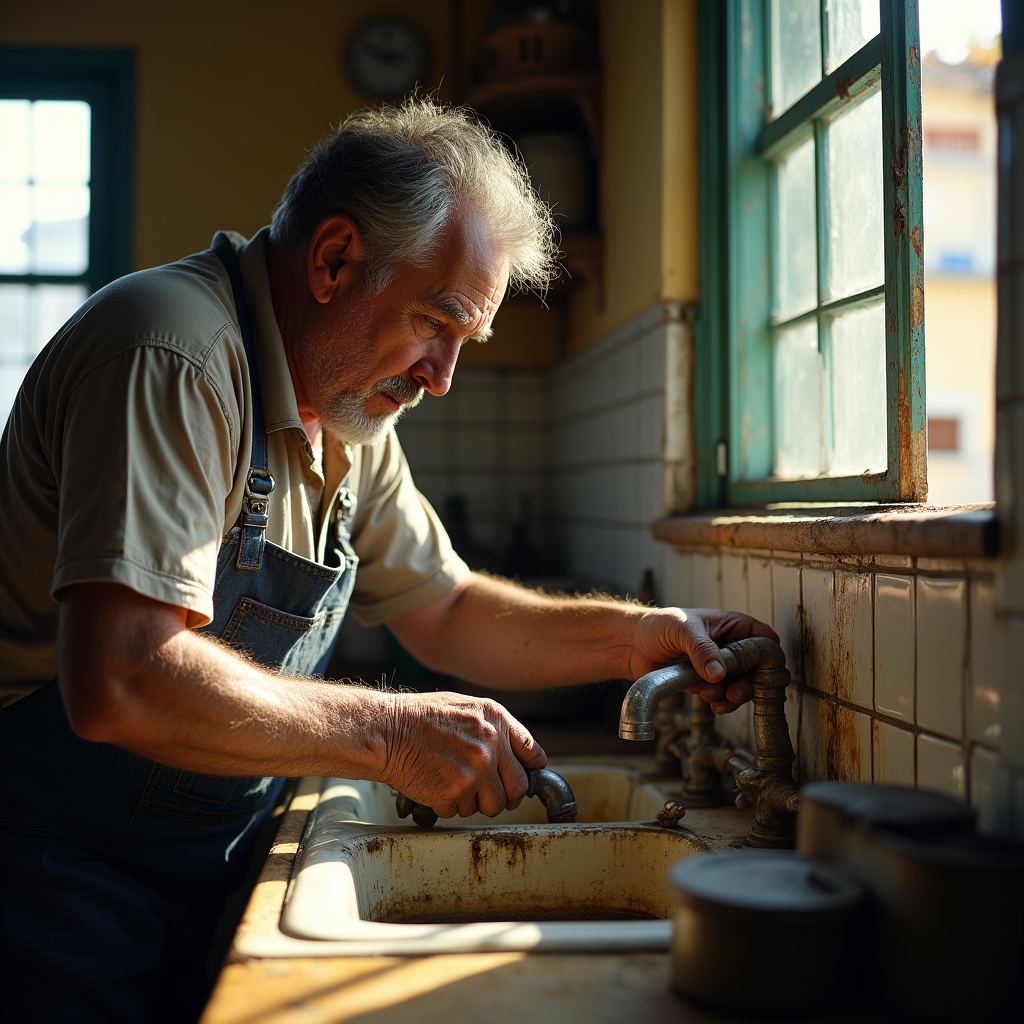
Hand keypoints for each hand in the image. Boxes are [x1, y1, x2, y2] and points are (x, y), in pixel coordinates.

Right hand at [380, 691, 547, 817]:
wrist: (387, 729)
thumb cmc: (420, 716)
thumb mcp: (466, 707)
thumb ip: (494, 727)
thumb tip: (516, 751)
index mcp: (496, 721)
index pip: (532, 754)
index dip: (531, 769)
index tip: (527, 776)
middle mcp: (490, 746)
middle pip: (518, 788)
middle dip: (506, 795)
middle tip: (490, 793)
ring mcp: (473, 772)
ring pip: (492, 806)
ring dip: (476, 802)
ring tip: (455, 784)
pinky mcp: (453, 793)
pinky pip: (461, 812)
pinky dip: (449, 805)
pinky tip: (436, 785)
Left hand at [628, 608, 779, 714]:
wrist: (632, 645)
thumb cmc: (657, 625)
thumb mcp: (681, 629)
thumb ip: (701, 649)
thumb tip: (719, 674)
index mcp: (731, 626)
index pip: (765, 639)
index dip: (769, 656)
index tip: (761, 672)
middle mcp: (729, 647)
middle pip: (758, 670)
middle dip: (749, 684)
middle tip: (734, 693)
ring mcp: (719, 667)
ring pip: (741, 687)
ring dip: (732, 696)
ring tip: (710, 696)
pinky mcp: (706, 683)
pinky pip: (723, 697)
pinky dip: (721, 702)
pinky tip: (711, 703)